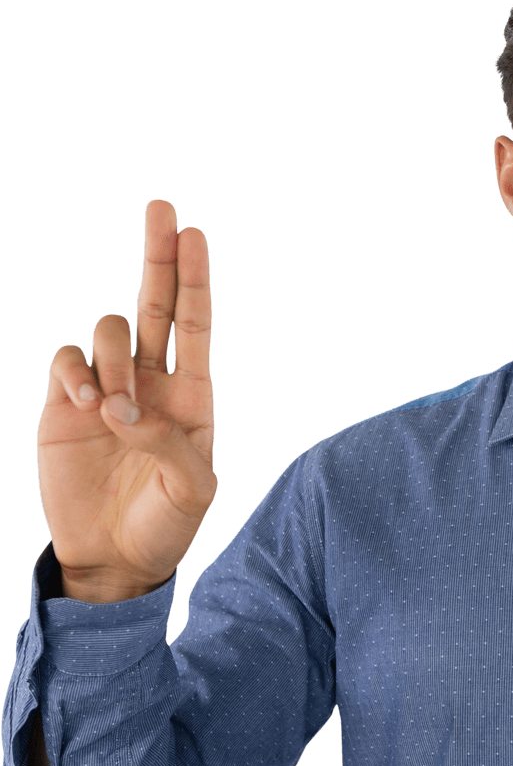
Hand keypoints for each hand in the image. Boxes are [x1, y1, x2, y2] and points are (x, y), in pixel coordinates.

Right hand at [37, 200, 216, 602]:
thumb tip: (125, 406)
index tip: (194, 234)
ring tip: (115, 411)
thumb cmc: (165, 524)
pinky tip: (87, 407)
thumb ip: (170, 443)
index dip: (194, 280)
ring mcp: (106, 390)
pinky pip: (66, 361)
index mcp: (192, 396)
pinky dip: (76, 373)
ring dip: (113, 362)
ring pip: (107, 333)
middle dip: (158, 256)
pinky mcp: (64, 404)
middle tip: (162, 207)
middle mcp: (151, 383)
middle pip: (153, 304)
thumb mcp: (192, 491)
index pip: (194, 325)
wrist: (113, 558)